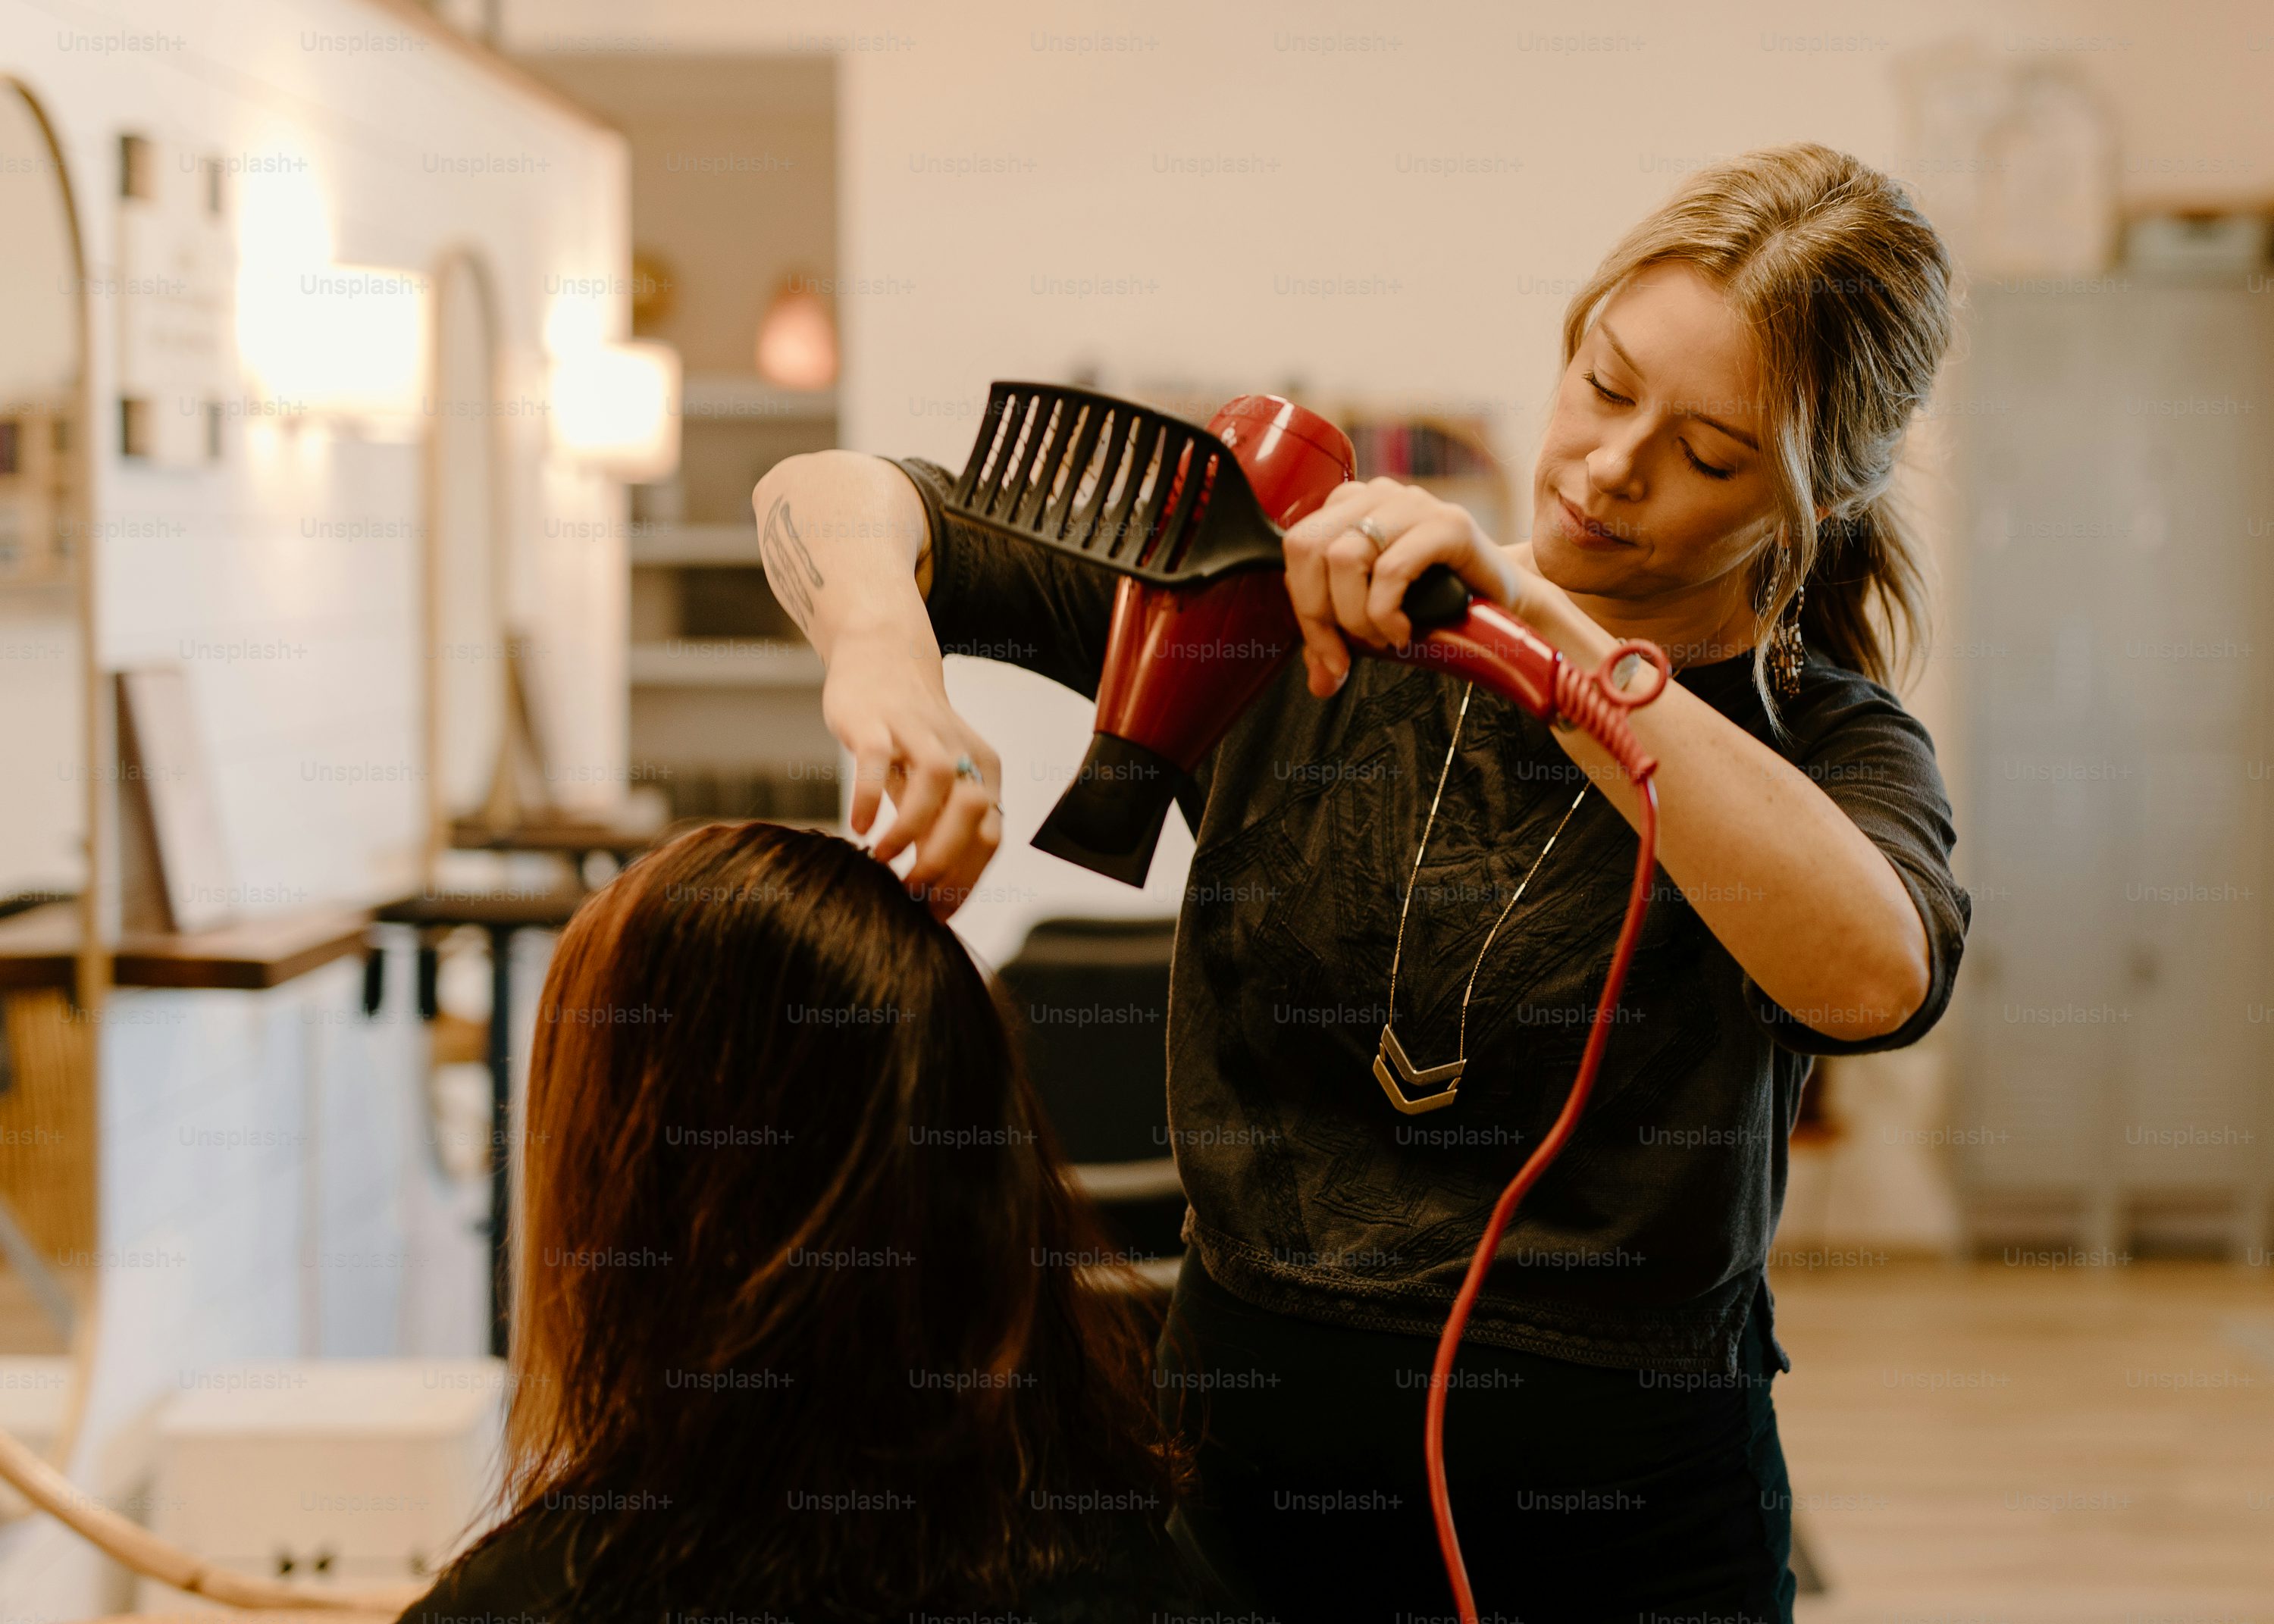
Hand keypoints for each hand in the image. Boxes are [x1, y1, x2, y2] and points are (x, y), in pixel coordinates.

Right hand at [820, 634, 1002, 919]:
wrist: (881, 656)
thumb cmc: (908, 732)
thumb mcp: (933, 782)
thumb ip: (939, 828)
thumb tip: (935, 897)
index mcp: (982, 769)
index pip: (990, 836)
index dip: (966, 881)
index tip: (935, 913)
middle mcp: (958, 749)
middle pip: (975, 810)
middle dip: (945, 862)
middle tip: (910, 892)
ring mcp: (918, 731)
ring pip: (936, 782)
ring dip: (911, 832)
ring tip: (882, 860)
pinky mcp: (877, 720)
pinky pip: (879, 760)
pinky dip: (870, 798)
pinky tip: (860, 827)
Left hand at [1281, 478, 1528, 697]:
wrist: (1508, 605)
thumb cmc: (1438, 606)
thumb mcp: (1374, 621)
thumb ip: (1338, 641)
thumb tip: (1318, 682)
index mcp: (1350, 507)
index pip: (1297, 548)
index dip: (1304, 608)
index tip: (1328, 656)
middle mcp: (1377, 495)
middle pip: (1308, 546)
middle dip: (1319, 614)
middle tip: (1349, 651)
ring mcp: (1414, 503)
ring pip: (1344, 557)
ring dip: (1356, 616)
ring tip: (1383, 637)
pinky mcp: (1449, 524)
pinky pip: (1391, 569)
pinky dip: (1386, 612)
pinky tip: (1404, 631)